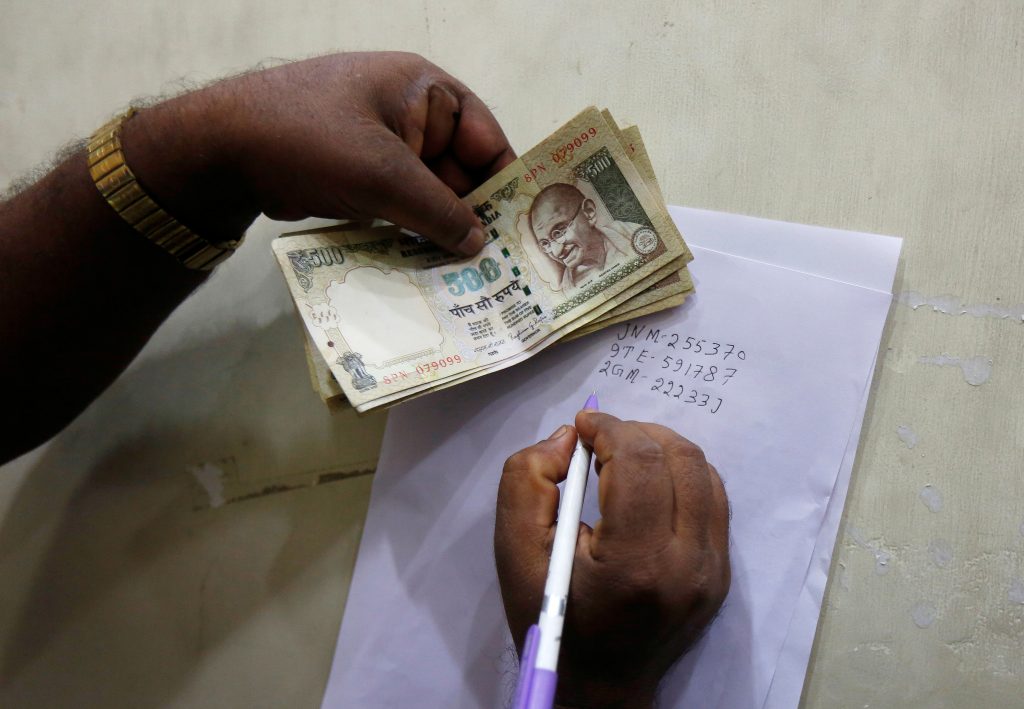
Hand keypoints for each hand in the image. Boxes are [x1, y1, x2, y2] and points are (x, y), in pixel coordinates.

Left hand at [120, 51, 515, 253]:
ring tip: (467, 278)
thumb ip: (439, 212)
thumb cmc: (312, 140)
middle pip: (458, 170)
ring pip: (427, 193)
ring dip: (440, 230)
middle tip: (496, 268)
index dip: (505, 182)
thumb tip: (479, 244)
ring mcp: (379, 145)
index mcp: (424, 92)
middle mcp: (408, 114)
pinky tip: (426, 269)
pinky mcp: (356, 174)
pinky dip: (411, 231)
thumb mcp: (384, 176)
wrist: (222, 149)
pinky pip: (398, 204)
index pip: (485, 137)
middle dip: (472, 215)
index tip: (521, 230)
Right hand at [495, 412, 730, 708]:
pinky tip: (652, 483)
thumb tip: (571, 439)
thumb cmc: (551, 619)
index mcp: (635, 562)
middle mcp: (687, 564)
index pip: (639, 462)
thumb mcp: (514, 552)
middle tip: (602, 439)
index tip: (584, 425)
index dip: (609, 429)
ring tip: (626, 456)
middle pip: (679, 458)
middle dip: (636, 432)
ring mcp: (713, 570)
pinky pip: (714, 499)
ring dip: (662, 449)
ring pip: (704, 472)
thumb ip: (527, 480)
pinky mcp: (722, 574)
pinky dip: (683, 475)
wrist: (599, 687)